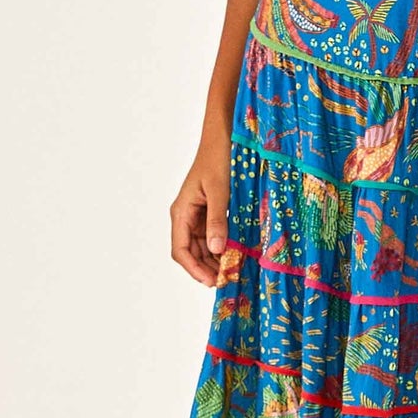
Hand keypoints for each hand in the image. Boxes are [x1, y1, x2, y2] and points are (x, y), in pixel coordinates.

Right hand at [171, 117, 230, 286]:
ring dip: (216, 260)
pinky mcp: (211, 212)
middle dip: (207, 268)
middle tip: (228, 280)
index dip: (194, 269)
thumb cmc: (218, 158)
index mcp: (181, 212)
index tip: (211, 281)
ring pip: (204, 247)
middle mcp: (187, 216)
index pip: (180, 250)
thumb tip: (217, 249)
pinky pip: (214, 236)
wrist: (224, 136)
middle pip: (192, 252)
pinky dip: (224, 247)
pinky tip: (237, 253)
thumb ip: (217, 221)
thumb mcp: (219, 191)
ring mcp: (198, 215)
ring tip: (234, 270)